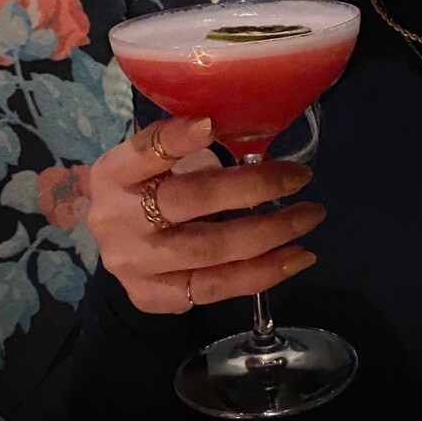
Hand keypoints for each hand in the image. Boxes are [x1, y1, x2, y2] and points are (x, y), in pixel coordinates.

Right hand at [88, 116, 323, 313]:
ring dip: (270, 234)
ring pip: (210, 251)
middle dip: (253, 188)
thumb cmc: (146, 187)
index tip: (211, 124)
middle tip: (299, 176)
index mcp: (114, 173)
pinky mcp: (152, 296)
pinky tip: (294, 258)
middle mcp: (117, 220)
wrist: (111, 244)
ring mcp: (133, 264)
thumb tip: (257, 134)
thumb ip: (190, 146)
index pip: (143, 152)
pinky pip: (214, 288)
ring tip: (310, 216)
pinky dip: (261, 274)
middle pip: (189, 201)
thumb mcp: (154, 158)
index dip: (175, 139)